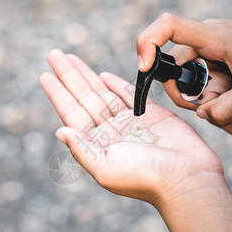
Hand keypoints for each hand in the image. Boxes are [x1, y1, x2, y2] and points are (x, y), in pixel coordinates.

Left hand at [40, 49, 223, 204]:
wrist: (187, 178)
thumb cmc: (146, 178)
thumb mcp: (105, 167)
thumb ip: (82, 148)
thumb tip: (59, 130)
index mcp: (97, 143)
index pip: (72, 112)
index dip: (58, 92)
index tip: (44, 74)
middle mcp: (111, 131)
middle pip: (85, 96)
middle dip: (69, 75)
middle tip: (53, 54)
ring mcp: (131, 122)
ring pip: (104, 91)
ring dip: (88, 74)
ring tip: (71, 58)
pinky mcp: (152, 115)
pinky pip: (130, 95)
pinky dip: (116, 84)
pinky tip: (103, 75)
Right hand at [136, 13, 231, 133]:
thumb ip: (225, 110)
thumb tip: (203, 116)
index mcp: (212, 37)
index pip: (167, 26)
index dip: (147, 43)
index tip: (145, 68)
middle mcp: (205, 40)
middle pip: (176, 69)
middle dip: (190, 97)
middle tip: (213, 112)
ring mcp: (210, 49)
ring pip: (192, 81)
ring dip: (208, 102)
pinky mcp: (216, 58)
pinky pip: (204, 81)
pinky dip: (215, 99)